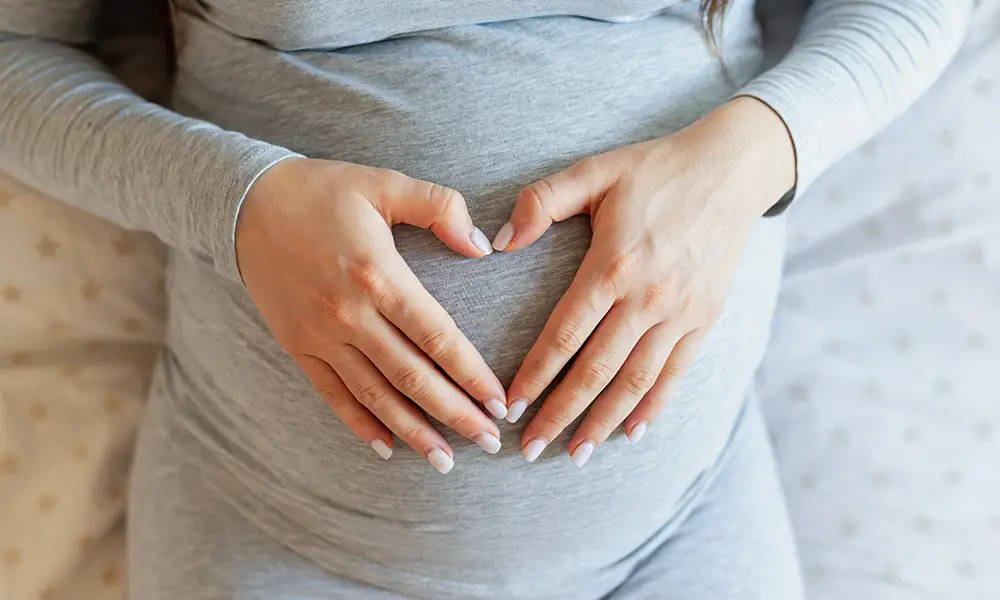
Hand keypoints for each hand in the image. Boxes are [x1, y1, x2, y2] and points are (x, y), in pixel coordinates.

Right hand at [236, 158, 506, 473]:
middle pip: (412, 376)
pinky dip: (360, 424)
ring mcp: (320, 335)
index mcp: (378, 275)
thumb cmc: (321, 191)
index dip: (471, 374)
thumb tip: (482, 248)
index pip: (437, 337)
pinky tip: (386, 446)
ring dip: (413, 430)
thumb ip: (440, 207)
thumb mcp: (383, 183)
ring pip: (375, 395)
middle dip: (454, 413)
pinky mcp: (297, 346)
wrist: (244, 204)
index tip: (498, 403)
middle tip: (488, 442)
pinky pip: (333, 394)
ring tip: (444, 459)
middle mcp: (349, 314)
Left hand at [493, 97, 795, 464]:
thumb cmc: (654, 169)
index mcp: (612, 265)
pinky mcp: (704, 318)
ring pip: (635, 382)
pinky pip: (676, 373)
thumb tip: (499, 242)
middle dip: (560, 414)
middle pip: (595, 371)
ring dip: (603, 422)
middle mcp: (646, 298)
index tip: (510, 406)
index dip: (535, 375)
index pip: (564, 335)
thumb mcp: (593, 171)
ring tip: (577, 454)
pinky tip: (633, 432)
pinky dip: (654, 406)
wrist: (731, 168)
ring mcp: (680, 313)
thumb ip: (541, 202)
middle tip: (531, 448)